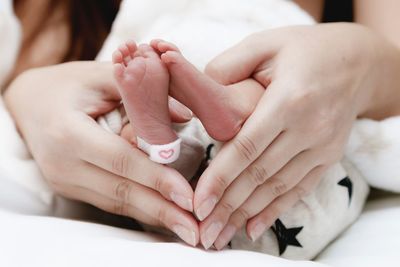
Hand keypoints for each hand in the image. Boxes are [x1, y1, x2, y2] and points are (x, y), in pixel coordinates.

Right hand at [4, 61, 198, 245]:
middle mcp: (64, 164)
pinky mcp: (72, 188)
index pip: (121, 160)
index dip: (156, 179)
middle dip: (161, 211)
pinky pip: (110, 202)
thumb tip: (185, 115)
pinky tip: (162, 216)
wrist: (29, 102)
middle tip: (195, 228)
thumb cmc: (69, 85)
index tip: (188, 197)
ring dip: (154, 216)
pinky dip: (138, 210)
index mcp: (69, 132)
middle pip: (121, 192)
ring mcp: (66, 180)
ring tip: (185, 227)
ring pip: (117, 203)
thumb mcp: (101, 76)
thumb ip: (141, 92)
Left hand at [194, 23, 382, 248]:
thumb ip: (228, 67)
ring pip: (277, 188)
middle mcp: (309, 129)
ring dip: (246, 214)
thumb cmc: (304, 49)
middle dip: (228, 206)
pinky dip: (275, 211)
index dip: (221, 178)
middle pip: (260, 175)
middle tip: (203, 233)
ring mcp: (322, 147)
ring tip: (220, 236)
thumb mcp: (265, 43)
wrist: (357, 61)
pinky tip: (253, 228)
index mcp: (290, 99)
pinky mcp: (328, 157)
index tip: (199, 203)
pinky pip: (299, 190)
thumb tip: (201, 98)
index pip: (247, 147)